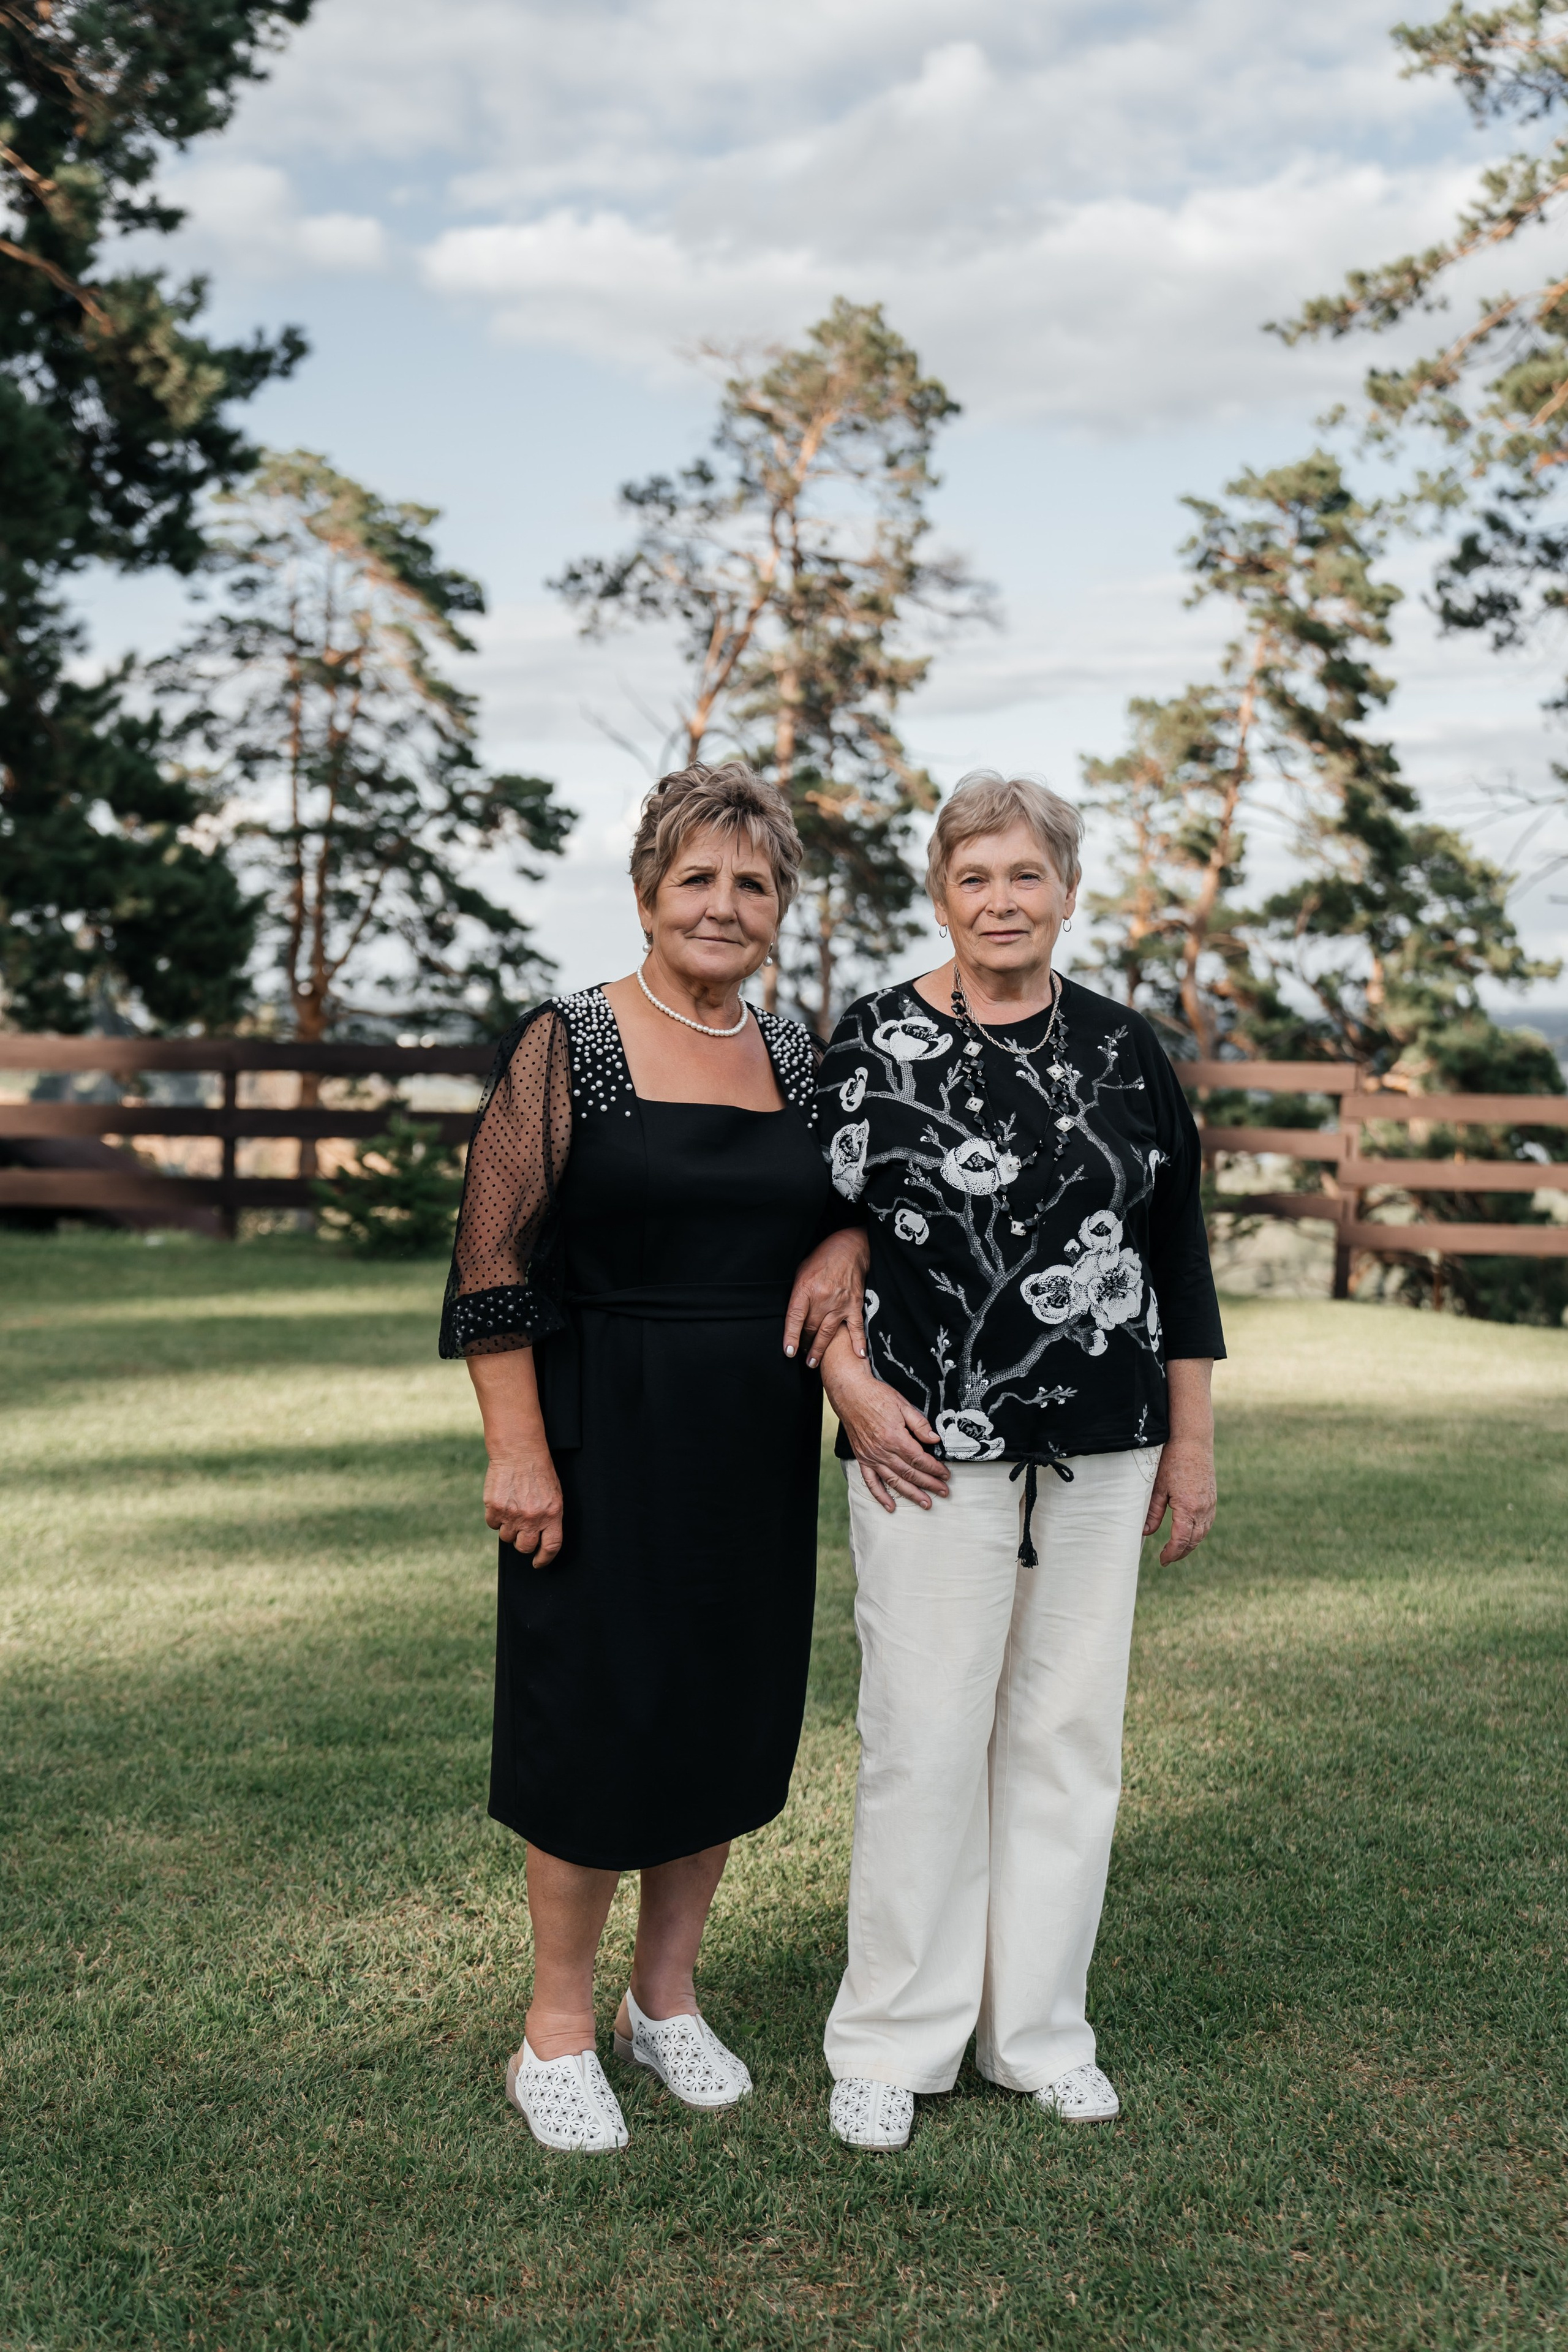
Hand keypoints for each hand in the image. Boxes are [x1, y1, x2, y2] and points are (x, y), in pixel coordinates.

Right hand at [484, 1451, 563, 1567]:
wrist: (519, 1451)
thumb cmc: (538, 1472)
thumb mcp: (553, 1495)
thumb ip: (548, 1517)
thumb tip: (540, 1539)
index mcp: (552, 1514)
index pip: (551, 1546)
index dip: (544, 1558)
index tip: (538, 1562)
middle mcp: (532, 1518)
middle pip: (525, 1547)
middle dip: (523, 1543)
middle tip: (522, 1532)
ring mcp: (512, 1514)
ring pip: (507, 1537)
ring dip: (508, 1528)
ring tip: (512, 1508)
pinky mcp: (495, 1508)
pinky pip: (493, 1524)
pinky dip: (496, 1518)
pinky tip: (502, 1502)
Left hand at [784, 1226, 868, 1367]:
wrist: (850, 1248)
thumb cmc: (822, 1259)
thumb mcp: (801, 1271)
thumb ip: (797, 1294)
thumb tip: (792, 1316)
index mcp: (805, 1289)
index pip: (795, 1318)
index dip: (791, 1337)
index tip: (788, 1352)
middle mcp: (822, 1298)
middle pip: (810, 1329)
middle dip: (803, 1344)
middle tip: (801, 1354)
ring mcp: (840, 1303)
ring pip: (827, 1333)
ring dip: (819, 1350)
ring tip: (813, 1362)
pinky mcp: (855, 1305)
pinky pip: (856, 1328)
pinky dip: (858, 1343)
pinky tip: (859, 1356)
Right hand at [822, 1340, 948, 1511]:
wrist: (850, 1393)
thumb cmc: (876, 1396)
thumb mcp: (903, 1405)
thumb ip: (920, 1424)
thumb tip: (935, 1440)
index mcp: (895, 1438)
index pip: (920, 1460)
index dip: (935, 1469)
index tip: (946, 1475)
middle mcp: (883, 1451)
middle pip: (910, 1473)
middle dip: (929, 1484)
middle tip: (943, 1492)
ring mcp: (871, 1456)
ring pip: (894, 1481)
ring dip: (911, 1494)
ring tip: (925, 1503)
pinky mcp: (862, 1458)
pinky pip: (871, 1481)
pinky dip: (880, 1495)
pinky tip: (890, 1506)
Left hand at [1143, 1436, 1214, 1564]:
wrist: (1193, 1441)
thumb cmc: (1172, 1460)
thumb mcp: (1157, 1487)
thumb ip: (1153, 1512)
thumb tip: (1145, 1532)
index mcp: (1188, 1508)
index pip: (1181, 1540)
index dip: (1171, 1553)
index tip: (1162, 1560)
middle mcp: (1203, 1509)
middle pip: (1194, 1540)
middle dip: (1181, 1553)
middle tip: (1167, 1559)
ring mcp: (1210, 1504)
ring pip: (1203, 1533)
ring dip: (1191, 1544)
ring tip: (1176, 1550)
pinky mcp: (1212, 1498)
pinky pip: (1207, 1522)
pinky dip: (1198, 1532)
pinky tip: (1189, 1533)